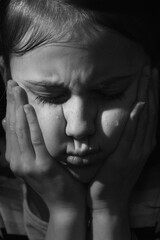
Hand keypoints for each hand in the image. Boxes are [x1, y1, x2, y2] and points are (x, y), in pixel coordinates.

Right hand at [5, 80, 85, 211]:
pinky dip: (31, 123)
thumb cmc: (52, 180)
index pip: (9, 128)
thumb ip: (21, 142)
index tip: (11, 91)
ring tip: (17, 90)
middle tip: (12, 84)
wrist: (64, 204)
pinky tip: (29, 108)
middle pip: (12, 126)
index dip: (9, 108)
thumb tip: (7, 122)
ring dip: (18, 108)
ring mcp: (27, 165)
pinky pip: (35, 140)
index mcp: (15, 158)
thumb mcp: (33, 160)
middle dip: (11, 103)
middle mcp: (16, 161)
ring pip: (20, 130)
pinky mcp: (42, 166)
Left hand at [88, 66, 158, 211]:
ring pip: (144, 119)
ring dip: (146, 97)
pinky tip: (139, 105)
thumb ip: (127, 138)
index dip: (151, 93)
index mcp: (143, 143)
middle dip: (151, 89)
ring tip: (147, 78)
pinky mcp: (125, 157)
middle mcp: (143, 144)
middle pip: (150, 111)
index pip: (150, 113)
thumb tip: (127, 120)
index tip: (150, 76)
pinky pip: (132, 135)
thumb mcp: (123, 155)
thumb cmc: (113, 176)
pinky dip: (137, 120)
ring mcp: (136, 151)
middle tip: (151, 69)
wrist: (110, 200)